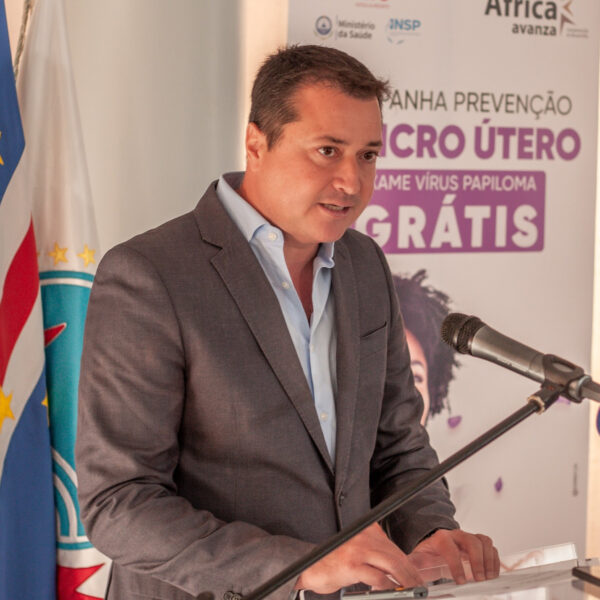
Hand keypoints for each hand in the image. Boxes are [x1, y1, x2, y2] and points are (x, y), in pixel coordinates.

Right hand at [295, 523, 423, 593]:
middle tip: (419, 587)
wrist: (311, 567)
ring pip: (391, 565)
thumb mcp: (359, 553)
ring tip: (412, 592)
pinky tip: (393, 593)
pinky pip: (378, 578)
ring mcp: (358, 549)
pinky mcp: (353, 565)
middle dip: (410, 574)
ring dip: (405, 581)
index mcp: (367, 530)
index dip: (408, 564)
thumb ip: (377, 557)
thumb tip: (401, 572)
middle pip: (396, 555)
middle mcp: (364, 536)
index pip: (394, 547)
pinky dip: (389, 588)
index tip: (416, 576)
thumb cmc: (336, 563)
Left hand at [409, 529, 499, 584]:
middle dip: (477, 561)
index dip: (456, 564)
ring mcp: (468, 538)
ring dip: (488, 560)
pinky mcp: (478, 544)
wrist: (434, 550)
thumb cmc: (427, 557)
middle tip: (479, 579)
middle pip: (471, 541)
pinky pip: (490, 547)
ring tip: (488, 577)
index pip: (449, 547)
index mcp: (440, 538)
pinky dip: (494, 560)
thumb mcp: (418, 561)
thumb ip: (412, 566)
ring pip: (483, 541)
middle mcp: (456, 535)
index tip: (460, 581)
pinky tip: (492, 573)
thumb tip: (406, 575)